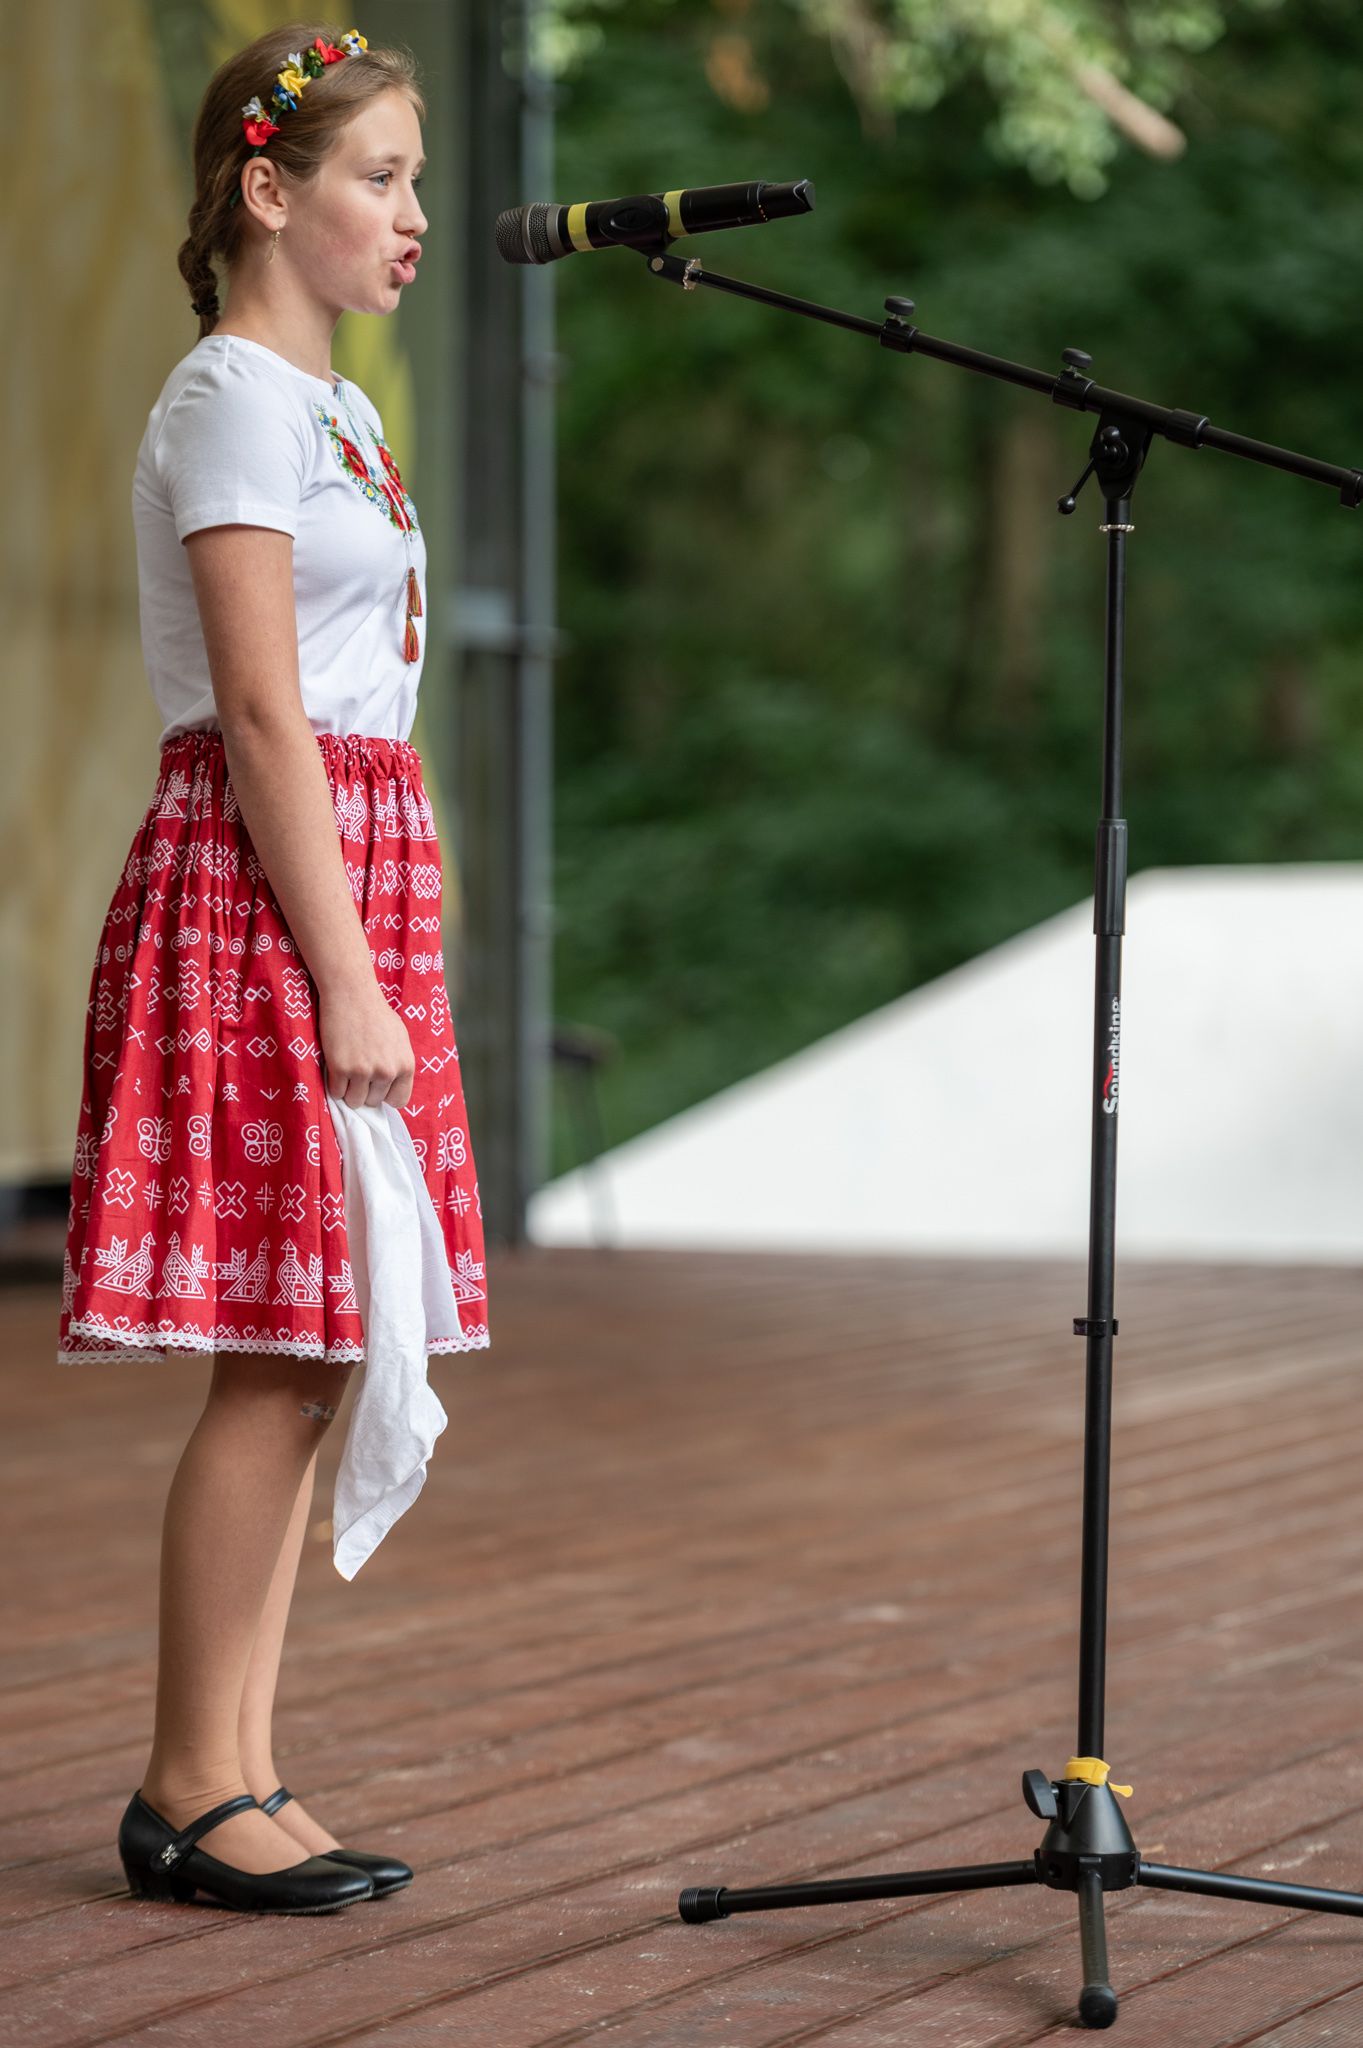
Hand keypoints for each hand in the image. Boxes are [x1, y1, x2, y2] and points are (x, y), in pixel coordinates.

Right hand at [318, 982, 415, 1110]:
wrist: (352, 995)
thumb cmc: (376, 1014)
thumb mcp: (400, 1040)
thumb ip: (399, 1065)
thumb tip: (392, 1088)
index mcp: (405, 1065)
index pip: (399, 1100)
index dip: (385, 1095)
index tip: (376, 1086)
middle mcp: (387, 1071)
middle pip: (373, 1101)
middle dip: (365, 1090)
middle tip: (358, 1069)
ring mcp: (364, 1071)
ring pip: (354, 1101)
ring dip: (348, 1090)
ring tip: (347, 1068)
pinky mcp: (340, 1068)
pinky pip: (336, 1092)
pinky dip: (334, 1084)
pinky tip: (336, 1065)